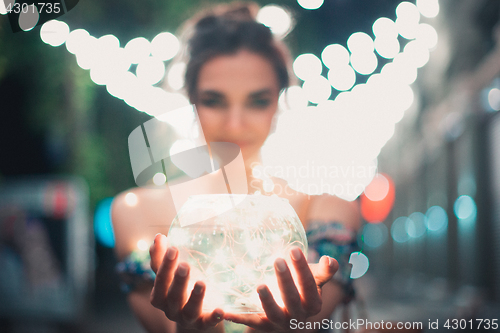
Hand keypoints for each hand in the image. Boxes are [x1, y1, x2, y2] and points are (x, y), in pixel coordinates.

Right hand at [149, 233, 223, 330]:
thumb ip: (162, 259)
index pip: (160, 280)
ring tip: (202, 283)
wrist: (196, 315)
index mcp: (160, 295)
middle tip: (185, 265)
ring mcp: (187, 318)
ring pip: (189, 311)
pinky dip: (214, 318)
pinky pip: (208, 323)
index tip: (173, 249)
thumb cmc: (182, 289)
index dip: (165, 266)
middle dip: (178, 281)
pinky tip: (221, 310)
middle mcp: (171, 309)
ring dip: (195, 297)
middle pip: (173, 296)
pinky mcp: (203, 325)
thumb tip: (158, 237)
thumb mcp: (171, 275)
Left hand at [223, 247, 337, 331]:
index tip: (294, 250)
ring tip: (260, 285)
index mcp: (312, 303)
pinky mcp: (262, 326)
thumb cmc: (302, 291)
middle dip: (286, 280)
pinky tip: (225, 309)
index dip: (303, 269)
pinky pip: (250, 322)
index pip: (310, 286)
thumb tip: (330, 260)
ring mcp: (279, 322)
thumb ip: (324, 271)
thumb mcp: (314, 281)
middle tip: (278, 260)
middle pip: (292, 299)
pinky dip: (237, 316)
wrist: (289, 319)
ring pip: (273, 314)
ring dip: (267, 301)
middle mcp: (297, 315)